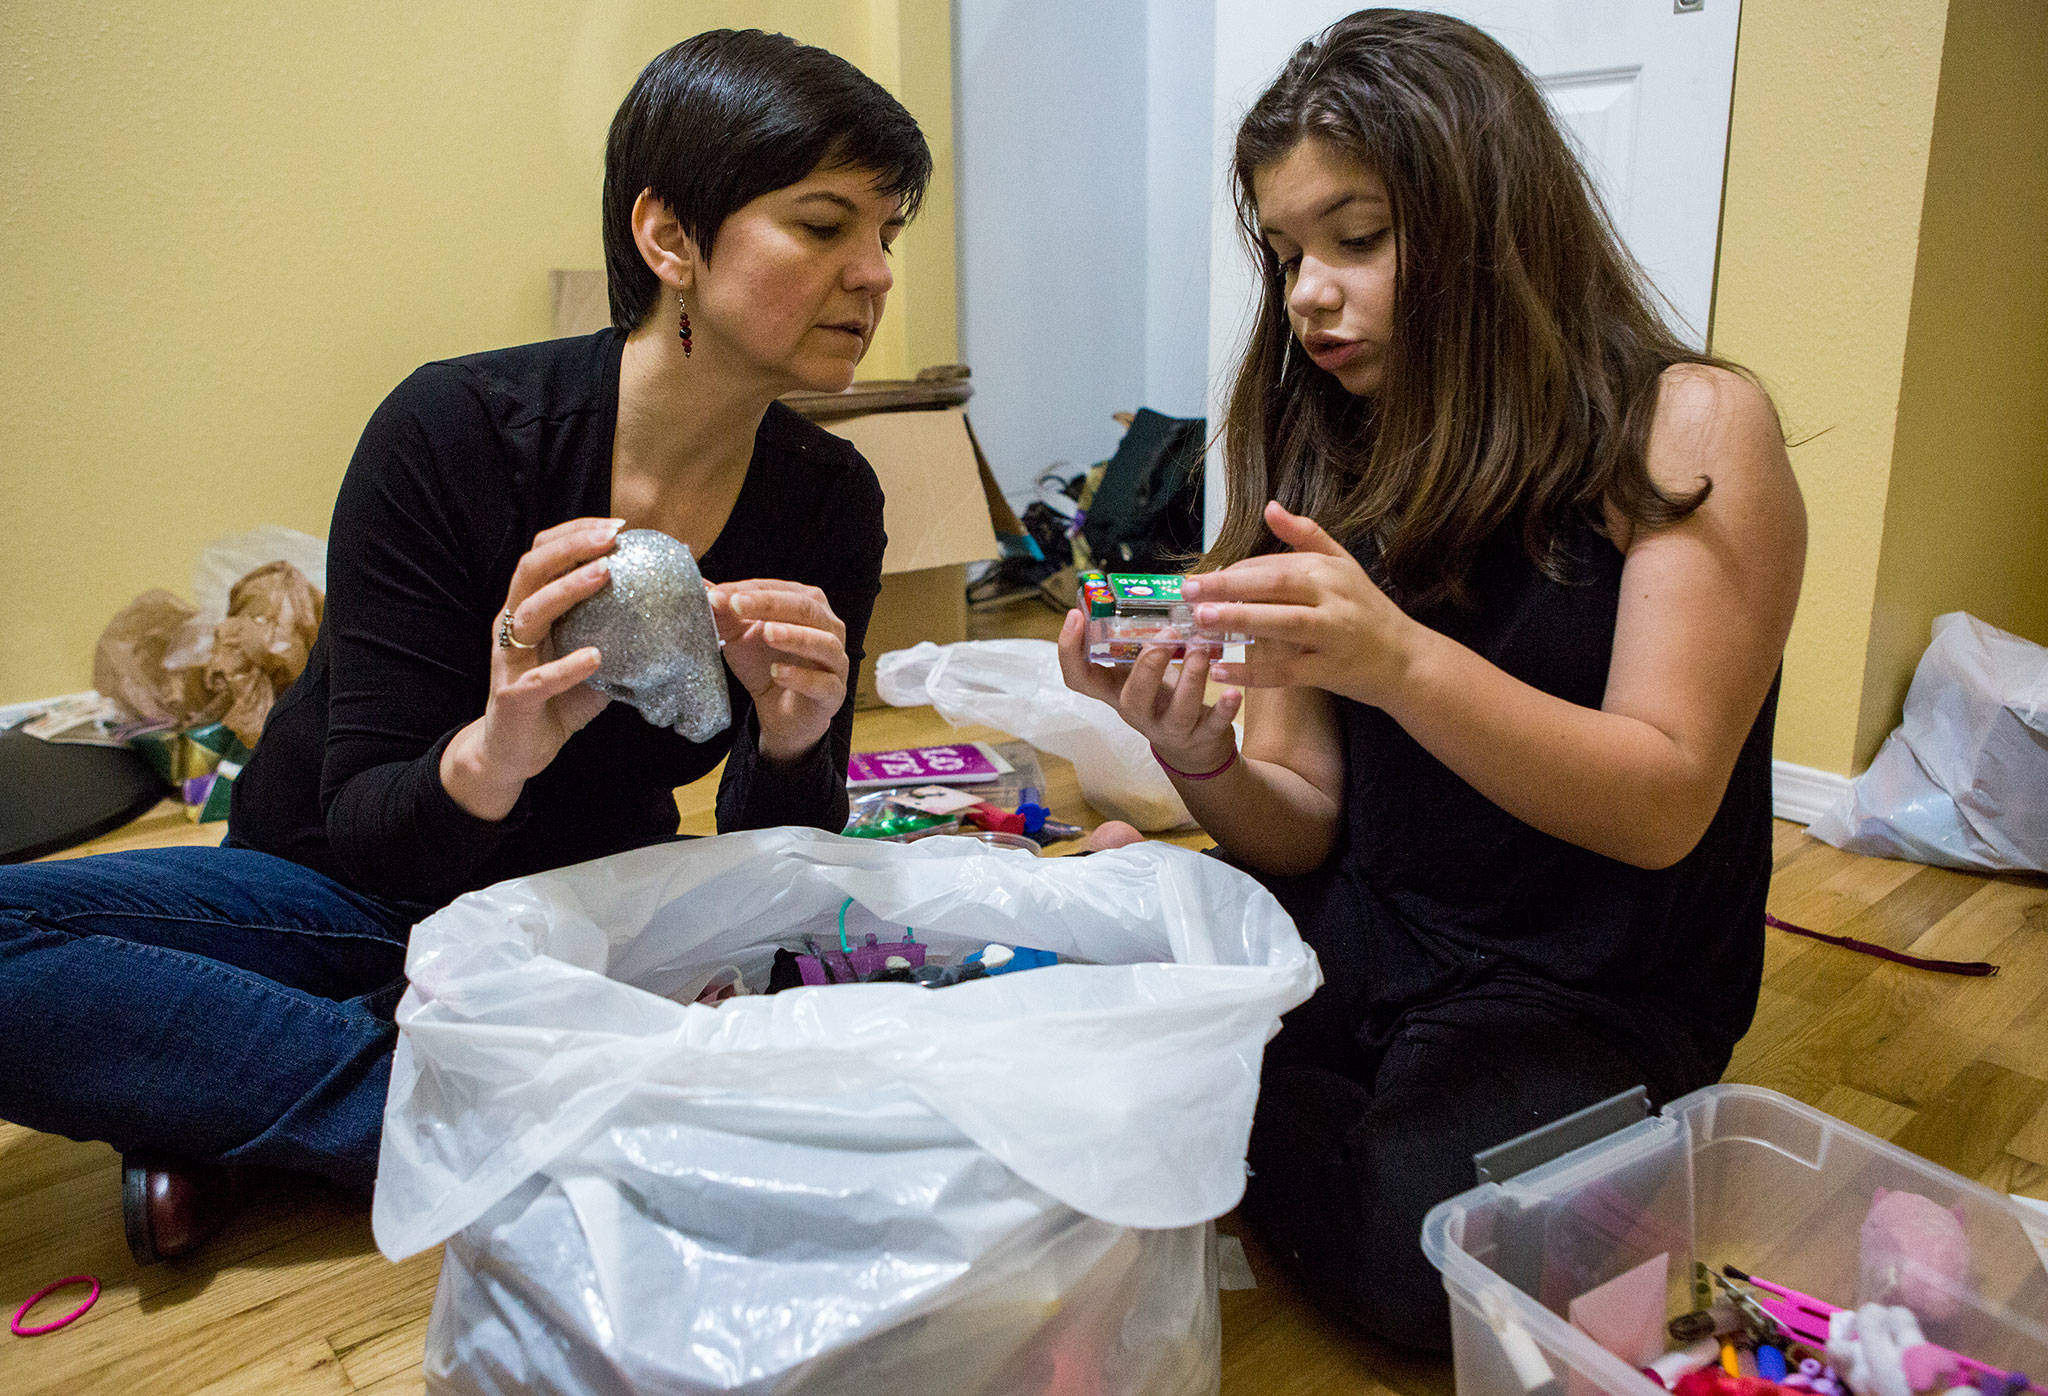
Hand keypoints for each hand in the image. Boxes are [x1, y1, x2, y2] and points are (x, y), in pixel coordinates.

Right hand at [443, 517, 619, 817]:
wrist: (514, 752)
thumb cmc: (554, 699)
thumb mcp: (590, 658)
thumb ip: (618, 634)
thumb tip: (671, 612)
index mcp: (529, 609)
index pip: (544, 555)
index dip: (575, 534)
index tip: (618, 526)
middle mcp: (513, 625)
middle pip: (531, 570)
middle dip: (572, 547)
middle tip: (613, 538)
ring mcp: (509, 659)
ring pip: (530, 613)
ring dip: (569, 590)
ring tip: (606, 574)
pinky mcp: (513, 697)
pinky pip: (537, 679)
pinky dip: (567, 667)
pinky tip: (596, 658)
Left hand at [708, 579, 847, 761]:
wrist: (781, 712)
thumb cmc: (766, 665)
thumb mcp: (740, 637)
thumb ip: (725, 613)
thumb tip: (700, 586)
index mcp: (808, 605)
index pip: (781, 590)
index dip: (749, 591)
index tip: (716, 594)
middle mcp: (829, 628)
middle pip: (805, 608)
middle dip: (769, 604)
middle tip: (736, 604)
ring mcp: (835, 661)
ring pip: (823, 643)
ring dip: (795, 636)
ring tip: (767, 633)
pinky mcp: (834, 693)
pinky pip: (823, 683)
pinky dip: (801, 677)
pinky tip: (777, 672)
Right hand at [1056, 607, 1241, 773]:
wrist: (1193, 747)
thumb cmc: (1163, 696)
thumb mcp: (1140, 671)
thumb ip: (1133, 640)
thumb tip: (1125, 591)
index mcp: (1116, 690)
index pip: (1078, 677)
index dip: (1070, 650)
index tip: (1076, 615)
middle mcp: (1138, 712)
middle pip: (1132, 698)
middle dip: (1148, 665)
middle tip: (1167, 632)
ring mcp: (1169, 728)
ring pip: (1176, 712)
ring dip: (1190, 679)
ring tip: (1202, 649)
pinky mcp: (1201, 737)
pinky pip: (1212, 726)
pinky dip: (1223, 710)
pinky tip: (1234, 692)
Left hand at [1182, 501, 1420, 706]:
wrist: (1406, 660)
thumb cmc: (1367, 610)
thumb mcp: (1343, 564)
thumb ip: (1306, 535)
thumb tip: (1270, 507)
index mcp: (1327, 570)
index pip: (1273, 565)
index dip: (1234, 572)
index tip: (1201, 580)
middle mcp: (1332, 598)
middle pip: (1275, 586)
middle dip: (1229, 587)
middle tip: (1189, 590)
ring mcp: (1332, 636)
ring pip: (1282, 625)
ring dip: (1240, 622)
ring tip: (1201, 621)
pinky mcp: (1329, 671)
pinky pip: (1286, 672)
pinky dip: (1253, 673)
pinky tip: (1220, 671)